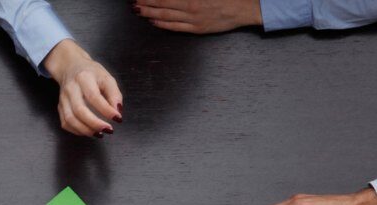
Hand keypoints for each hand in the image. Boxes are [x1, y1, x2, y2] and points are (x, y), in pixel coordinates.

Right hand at [42, 40, 122, 137]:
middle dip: (95, 123)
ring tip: (99, 133)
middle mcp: (71, 88)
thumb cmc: (91, 73)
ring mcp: (63, 98)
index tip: (117, 118)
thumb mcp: (107, 78)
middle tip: (108, 129)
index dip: (106, 110)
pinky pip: (66, 123)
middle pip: (79, 110)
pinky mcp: (60, 107)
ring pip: (70, 119)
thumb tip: (117, 112)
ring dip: (86, 130)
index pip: (94, 97)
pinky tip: (88, 131)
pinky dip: (77, 131)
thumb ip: (114, 94)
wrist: (70, 67)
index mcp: (84, 78)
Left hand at [132, 0, 262, 33]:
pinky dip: (161, 24)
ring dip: (149, 13)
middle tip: (133, 2)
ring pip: (165, 16)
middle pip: (161, 4)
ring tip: (138, 10)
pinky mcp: (197, 29)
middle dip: (145, 3)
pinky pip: (175, 27)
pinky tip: (152, 21)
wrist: (243, 8)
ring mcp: (192, 19)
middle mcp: (190, 6)